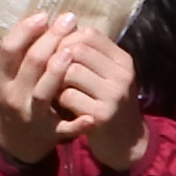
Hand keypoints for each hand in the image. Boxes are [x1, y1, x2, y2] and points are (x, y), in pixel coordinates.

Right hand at [0, 14, 72, 168]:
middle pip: (31, 64)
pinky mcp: (50, 135)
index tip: (43, 15)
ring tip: (72, 51)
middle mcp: (15, 97)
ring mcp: (33, 116)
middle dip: (50, 39)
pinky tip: (90, 115)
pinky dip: (77, 123)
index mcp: (3, 81)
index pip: (9, 50)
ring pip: (44, 92)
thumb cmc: (17, 102)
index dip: (25, 30)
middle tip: (68, 20)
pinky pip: (65, 129)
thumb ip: (21, 57)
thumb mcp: (9, 80)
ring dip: (58, 71)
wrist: (13, 145)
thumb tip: (42, 20)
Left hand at [53, 19, 149, 175]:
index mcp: (123, 60)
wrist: (127, 144)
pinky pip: (68, 96)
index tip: (55, 51)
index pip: (90, 34)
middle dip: (57, 58)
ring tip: (55, 88)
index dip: (66, 38)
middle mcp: (122, 74)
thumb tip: (58, 31)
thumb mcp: (109, 77)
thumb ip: (91, 57)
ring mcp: (114, 95)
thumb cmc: (109, 105)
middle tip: (48, 71)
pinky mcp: (102, 115)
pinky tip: (60, 105)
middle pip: (78, 49)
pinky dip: (58, 99)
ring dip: (55, 79)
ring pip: (70, 71)